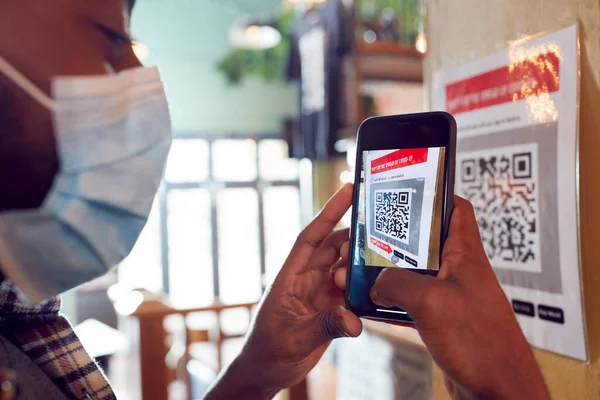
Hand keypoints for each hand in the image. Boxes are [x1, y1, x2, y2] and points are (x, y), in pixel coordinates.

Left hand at [205, 184, 361, 399]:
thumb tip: (353, 319)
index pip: (310, 237)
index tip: (346, 190)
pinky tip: (378, 287)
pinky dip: (363, 288)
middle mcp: (306, 279)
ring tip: (382, 259)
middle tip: (378, 231)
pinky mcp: (329, 308)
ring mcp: (318, 293)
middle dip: (353, 237)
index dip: (328, 212)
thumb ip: (324, 326)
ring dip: (360, 264)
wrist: (266, 371)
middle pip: (332, 248)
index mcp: (290, 276)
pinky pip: (350, 291)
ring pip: (344, 268)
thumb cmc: (268, 351)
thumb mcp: (294, 338)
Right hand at [335, 196, 549, 399]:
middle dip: (396, 238)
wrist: (496, 389)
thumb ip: (397, 283)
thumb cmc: (483, 344)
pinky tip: (374, 305)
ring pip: (414, 273)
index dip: (434, 194)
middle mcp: (458, 271)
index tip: (407, 190)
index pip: (456, 208)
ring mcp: (449, 295)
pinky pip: (411, 302)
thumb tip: (375, 283)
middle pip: (425, 241)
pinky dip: (392, 302)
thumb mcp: (431, 302)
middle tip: (372, 235)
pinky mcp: (441, 319)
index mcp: (465, 254)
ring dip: (390, 273)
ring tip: (365, 270)